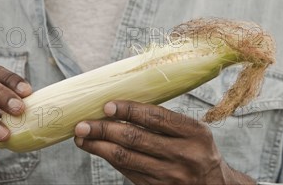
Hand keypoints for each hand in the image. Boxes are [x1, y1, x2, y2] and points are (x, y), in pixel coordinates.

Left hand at [74, 100, 255, 184]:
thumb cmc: (200, 151)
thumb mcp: (195, 132)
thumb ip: (167, 122)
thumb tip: (125, 107)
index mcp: (195, 133)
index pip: (156, 118)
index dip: (129, 111)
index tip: (107, 105)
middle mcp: (184, 155)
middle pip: (136, 140)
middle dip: (105, 130)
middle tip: (83, 124)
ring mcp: (170, 176)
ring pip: (127, 159)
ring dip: (100, 147)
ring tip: (82, 138)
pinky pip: (129, 172)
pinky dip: (111, 160)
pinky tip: (99, 150)